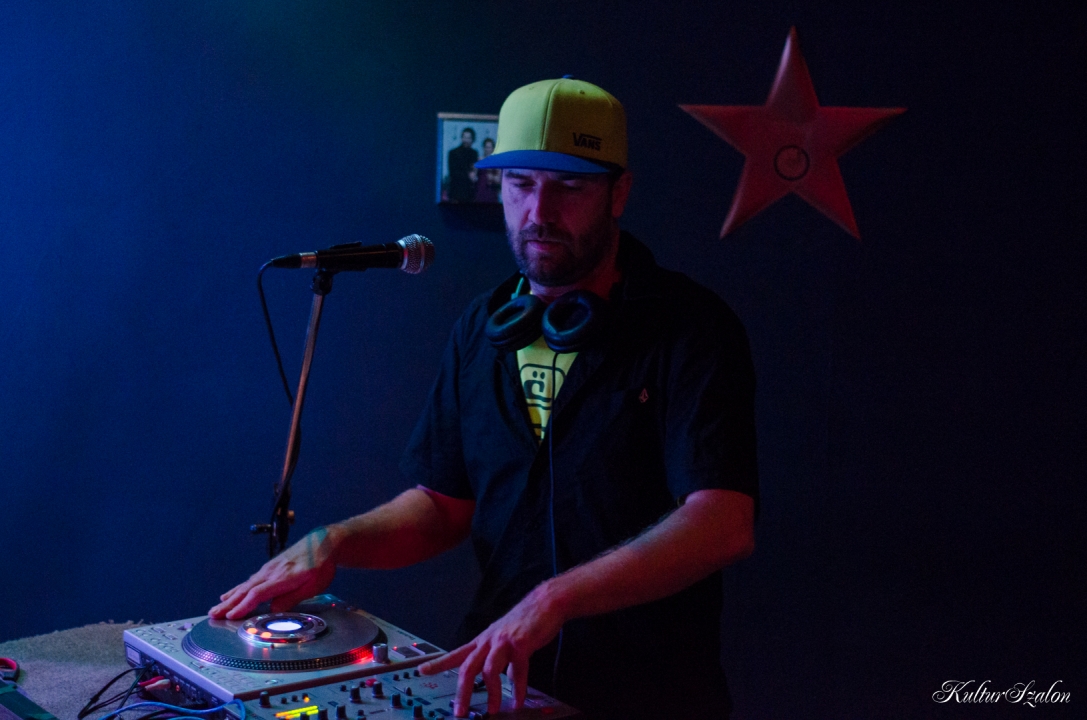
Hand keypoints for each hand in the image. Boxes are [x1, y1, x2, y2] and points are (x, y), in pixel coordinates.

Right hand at [209, 526, 338, 619]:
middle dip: (228, 604)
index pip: (258, 594)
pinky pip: (249, 580)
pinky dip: (237, 589)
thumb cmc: (321, 565)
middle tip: (213, 615)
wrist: (323, 542)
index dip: (244, 606)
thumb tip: (273, 610)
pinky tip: (228, 594)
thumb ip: (293, 597)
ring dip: (229, 598)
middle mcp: (272, 572)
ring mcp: (269, 569)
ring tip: (215, 608)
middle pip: (246, 590)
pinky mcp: (269, 567)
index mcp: (283, 577)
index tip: (231, 617)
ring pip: (245, 585)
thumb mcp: (314, 585)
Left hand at [419, 582, 565, 716]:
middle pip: (468, 667)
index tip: (422, 671)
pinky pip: (517, 671)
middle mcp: (490, 641)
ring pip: (489, 670)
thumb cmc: (526, 620)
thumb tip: (508, 679)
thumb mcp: (508, 640)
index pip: (456, 654)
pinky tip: (518, 700)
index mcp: (483, 641)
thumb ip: (505, 660)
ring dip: (490, 693)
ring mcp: (504, 642)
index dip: (438, 663)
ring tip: (492, 710)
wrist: (546, 602)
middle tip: (459, 711)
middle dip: (462, 691)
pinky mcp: (521, 644)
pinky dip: (518, 689)